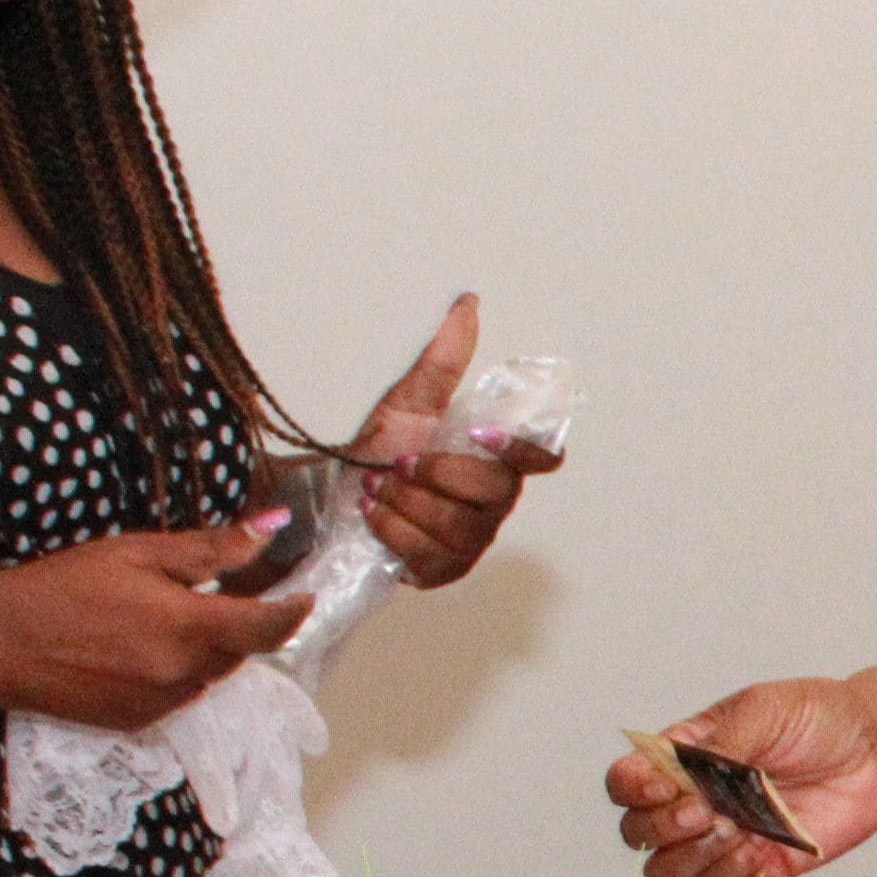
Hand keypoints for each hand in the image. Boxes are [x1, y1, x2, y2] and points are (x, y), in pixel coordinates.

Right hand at [0, 523, 307, 729]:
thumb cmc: (65, 587)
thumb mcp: (139, 552)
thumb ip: (212, 548)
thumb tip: (274, 528)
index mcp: (192, 629)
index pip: (270, 628)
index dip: (295, 612)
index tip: (305, 595)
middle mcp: (187, 676)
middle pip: (239, 651)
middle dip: (235, 624)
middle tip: (208, 593)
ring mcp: (165, 705)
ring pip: (210, 675)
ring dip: (204, 649)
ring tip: (156, 618)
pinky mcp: (141, 723)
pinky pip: (179, 694)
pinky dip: (175, 671)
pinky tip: (134, 648)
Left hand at [348, 293, 560, 587]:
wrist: (332, 493)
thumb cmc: (378, 449)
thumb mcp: (408, 399)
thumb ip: (444, 359)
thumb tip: (467, 305)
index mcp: (497, 460)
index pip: (544, 458)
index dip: (521, 450)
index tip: (479, 434)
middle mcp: (494, 503)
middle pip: (493, 492)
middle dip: (437, 475)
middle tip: (400, 463)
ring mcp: (472, 542)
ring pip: (459, 526)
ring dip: (408, 502)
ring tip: (378, 487)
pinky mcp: (443, 571)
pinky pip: (429, 556)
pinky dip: (394, 531)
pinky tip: (374, 514)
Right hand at [609, 676, 876, 876]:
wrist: (875, 750)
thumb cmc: (817, 718)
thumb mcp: (761, 711)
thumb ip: (719, 743)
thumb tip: (682, 774)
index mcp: (683, 757)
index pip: (627, 782)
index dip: (631, 789)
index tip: (660, 784)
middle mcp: (694, 800)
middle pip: (637, 833)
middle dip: (661, 825)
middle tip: (704, 807)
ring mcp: (722, 837)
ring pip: (666, 871)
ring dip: (687, 854)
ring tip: (730, 826)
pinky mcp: (756, 865)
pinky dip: (730, 868)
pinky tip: (759, 843)